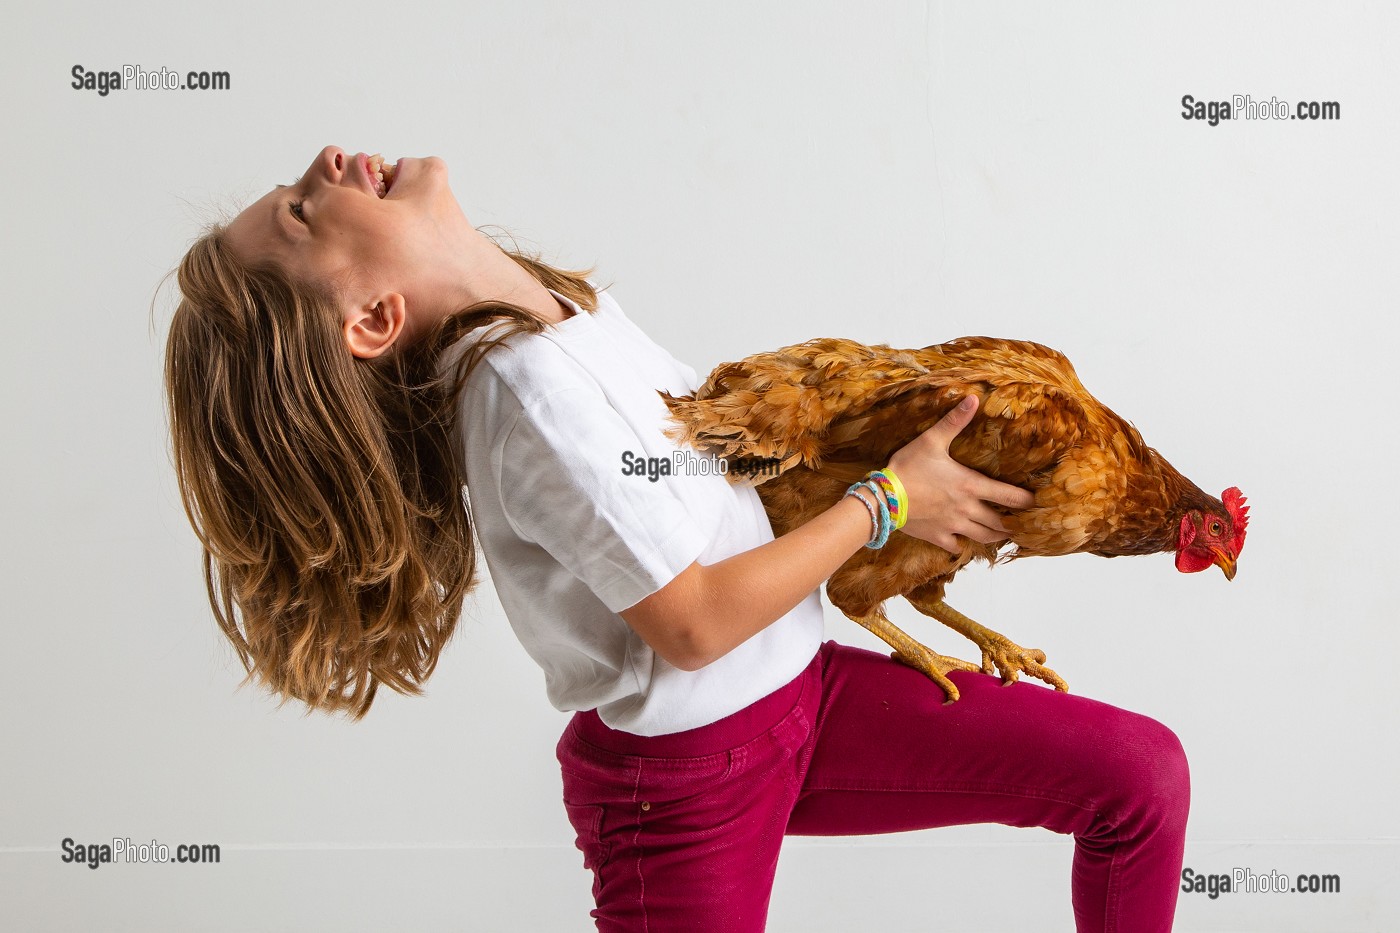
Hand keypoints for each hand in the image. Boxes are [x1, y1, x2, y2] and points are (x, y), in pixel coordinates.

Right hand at [886, 394, 1034, 551]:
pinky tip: (962, 539)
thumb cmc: (908, 467)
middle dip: (1015, 524)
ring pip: (983, 537)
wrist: (883, 498)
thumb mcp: (932, 440)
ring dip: (996, 535)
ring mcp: (953, 526)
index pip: (1010, 497)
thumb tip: (973, 399)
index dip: (1028, 501)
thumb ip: (954, 421)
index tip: (1039, 503)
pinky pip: (956, 546)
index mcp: (970, 486)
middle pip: (1001, 523)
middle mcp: (967, 509)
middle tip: (1025, 523)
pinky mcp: (937, 536)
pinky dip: (962, 544)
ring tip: (1004, 533)